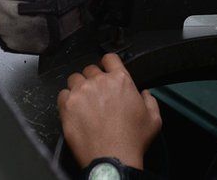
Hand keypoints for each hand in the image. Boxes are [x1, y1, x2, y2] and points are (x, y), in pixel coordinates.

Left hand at [58, 53, 161, 169]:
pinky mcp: (67, 105)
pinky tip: (75, 111)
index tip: (106, 70)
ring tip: (84, 102)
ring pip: (75, 79)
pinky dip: (67, 100)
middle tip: (96, 94)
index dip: (108, 63)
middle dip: (93, 79)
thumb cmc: (131, 141)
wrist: (112, 158)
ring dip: (79, 87)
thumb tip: (145, 94)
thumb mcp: (153, 120)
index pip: (110, 58)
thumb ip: (150, 101)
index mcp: (120, 80)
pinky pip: (62, 94)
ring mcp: (81, 92)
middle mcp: (99, 82)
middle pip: (90, 69)